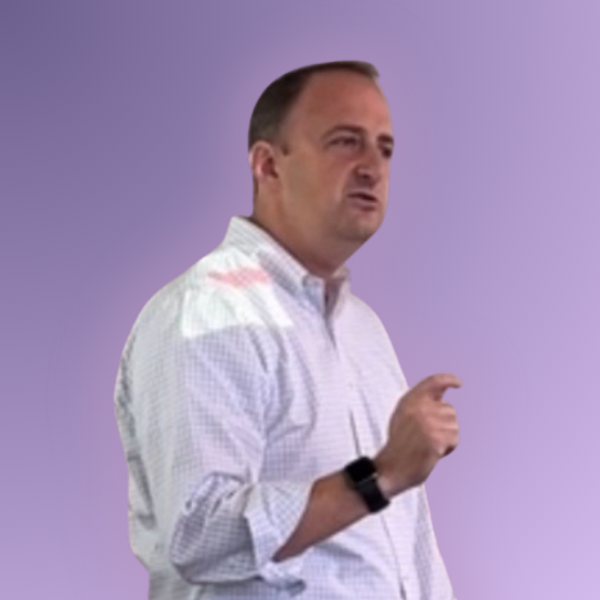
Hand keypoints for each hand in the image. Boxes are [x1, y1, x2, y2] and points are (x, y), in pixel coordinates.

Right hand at [374, 373, 461, 497]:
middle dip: (445, 424)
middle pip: (450, 409)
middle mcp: (419, 408)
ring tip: (429, 444)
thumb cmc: (400, 443)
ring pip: (454, 425)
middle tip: (427, 436)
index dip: (448, 379)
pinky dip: (449, 448)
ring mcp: (428, 422)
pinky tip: (434, 452)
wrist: (391, 468)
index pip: (434, 381)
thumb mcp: (404, 414)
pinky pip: (455, 439)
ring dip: (447, 437)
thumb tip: (441, 394)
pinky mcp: (436, 438)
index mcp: (410, 400)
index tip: (458, 383)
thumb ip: (421, 402)